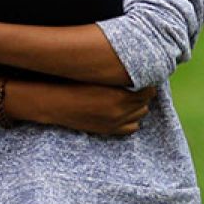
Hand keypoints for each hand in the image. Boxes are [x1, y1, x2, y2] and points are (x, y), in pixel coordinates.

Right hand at [38, 83, 155, 135]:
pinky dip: (131, 119)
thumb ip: (117, 77)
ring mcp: (114, 123)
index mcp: (119, 97)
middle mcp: (120, 112)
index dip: (148, 84)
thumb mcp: (97, 77)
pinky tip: (124, 111)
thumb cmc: (73, 84)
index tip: (144, 78)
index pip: (148, 92)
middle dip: (143, 95)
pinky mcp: (108, 130)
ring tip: (129, 98)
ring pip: (140, 115)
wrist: (55, 103)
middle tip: (135, 86)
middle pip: (145, 104)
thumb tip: (132, 73)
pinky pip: (132, 128)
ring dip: (137, 107)